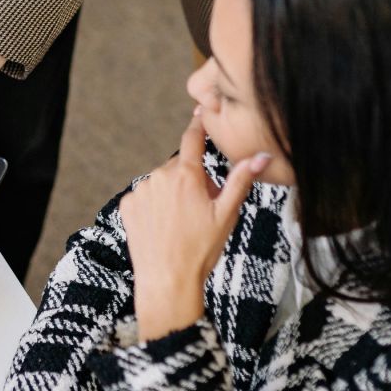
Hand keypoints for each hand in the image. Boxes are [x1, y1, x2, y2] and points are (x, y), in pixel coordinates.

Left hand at [121, 110, 266, 340]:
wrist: (167, 281)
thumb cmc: (201, 250)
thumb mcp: (227, 214)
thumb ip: (242, 180)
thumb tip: (263, 156)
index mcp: (186, 175)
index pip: (192, 138)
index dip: (198, 123)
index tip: (201, 109)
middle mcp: (159, 176)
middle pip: (179, 167)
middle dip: (191, 180)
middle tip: (201, 208)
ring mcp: (141, 190)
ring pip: (162, 182)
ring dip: (172, 193)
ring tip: (181, 223)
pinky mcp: (127, 204)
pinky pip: (145, 196)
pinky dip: (154, 206)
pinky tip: (163, 226)